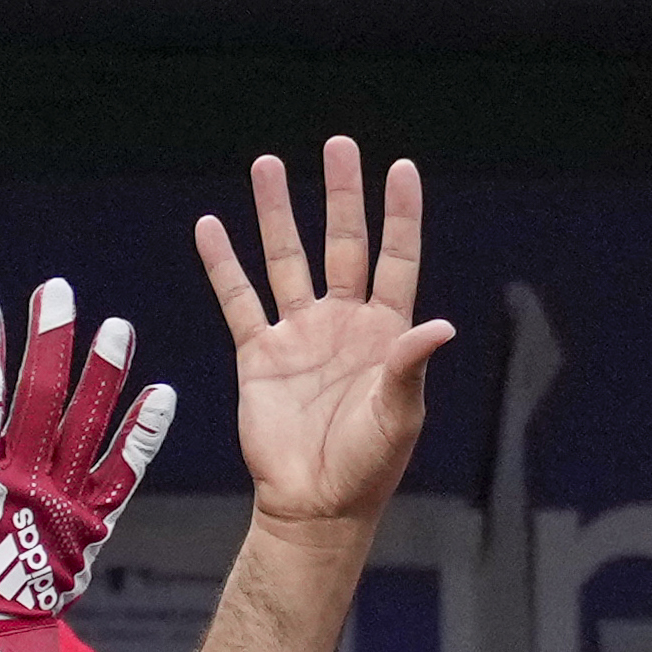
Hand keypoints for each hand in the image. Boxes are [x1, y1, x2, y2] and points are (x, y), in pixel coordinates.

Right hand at [0, 280, 174, 639]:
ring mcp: (61, 498)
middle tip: (55, 291)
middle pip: (38, 394)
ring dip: (103, 371)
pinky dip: (143, 434)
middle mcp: (21, 478)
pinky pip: (123, 471)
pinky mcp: (90, 521)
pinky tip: (161, 395)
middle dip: (46, 338)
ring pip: (86, 423)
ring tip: (117, 326)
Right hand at [197, 138, 454, 543]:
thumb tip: (439, 326)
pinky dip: (223, 264)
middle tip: (338, 145)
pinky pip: (238, 300)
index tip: (399, 168)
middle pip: (343, 243)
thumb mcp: (399, 415)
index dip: (399, 214)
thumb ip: (410, 365)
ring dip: (278, 214)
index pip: (396, 258)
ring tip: (268, 165)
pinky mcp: (259, 355)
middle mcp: (343, 323)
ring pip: (287, 259)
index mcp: (386, 331)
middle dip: (341, 194)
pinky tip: (211, 226)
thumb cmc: (367, 466)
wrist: (312, 505)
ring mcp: (299, 335)